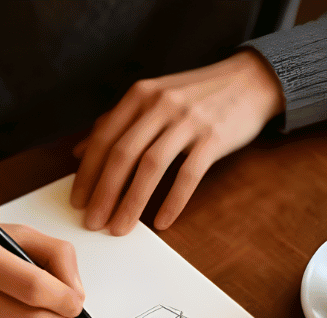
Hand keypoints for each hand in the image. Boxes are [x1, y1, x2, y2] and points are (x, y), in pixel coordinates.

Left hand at [70, 49, 284, 234]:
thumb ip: (116, 123)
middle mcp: (160, 104)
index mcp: (140, 95)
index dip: (87, 172)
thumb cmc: (197, 95)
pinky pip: (188, 175)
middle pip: (123, 154)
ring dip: (131, 202)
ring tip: (120, 228)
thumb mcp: (153, 99)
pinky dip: (173, 202)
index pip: (104, 137)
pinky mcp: (213, 138)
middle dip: (104, 193)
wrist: (249, 81)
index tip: (77, 201)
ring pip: (151, 167)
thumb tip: (79, 152)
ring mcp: (188, 121)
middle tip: (93, 222)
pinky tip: (162, 222)